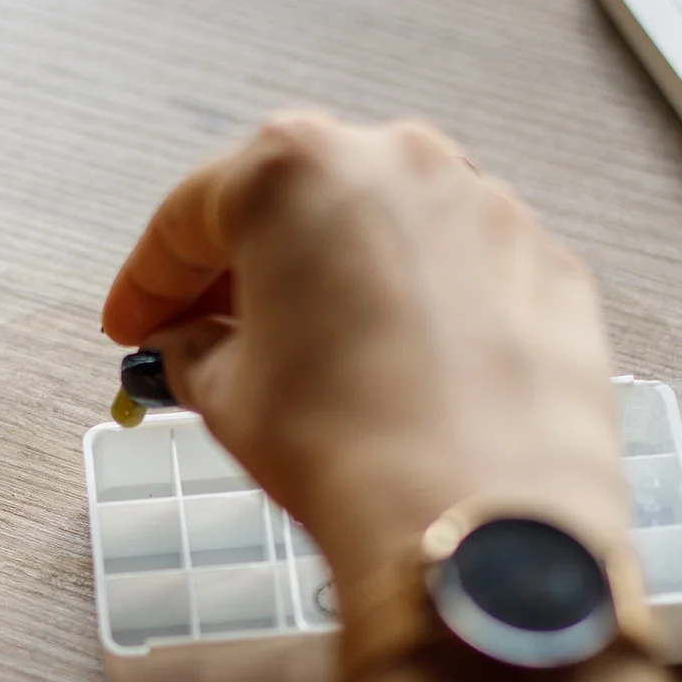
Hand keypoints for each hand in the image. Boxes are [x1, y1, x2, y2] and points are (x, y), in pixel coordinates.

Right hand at [101, 113, 628, 591]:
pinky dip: (423, 310)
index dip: (150, 281)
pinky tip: (402, 374)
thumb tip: (191, 346)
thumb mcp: (226, 395)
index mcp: (294, 170)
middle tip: (210, 336)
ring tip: (313, 358)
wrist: (477, 522)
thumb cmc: (345, 446)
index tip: (133, 325)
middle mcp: (397, 159)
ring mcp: (486, 204)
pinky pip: (462, 273)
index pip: (192, 216)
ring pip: (387, 231)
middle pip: (295, 205)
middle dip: (247, 269)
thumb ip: (194, 350)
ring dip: (341, 282)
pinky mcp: (548, 264)